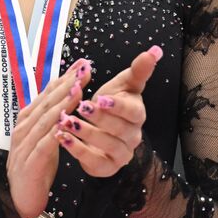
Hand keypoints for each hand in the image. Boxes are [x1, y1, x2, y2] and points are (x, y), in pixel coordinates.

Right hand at [6, 57, 90, 217]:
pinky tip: (67, 123)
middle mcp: (24, 129)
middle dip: (67, 84)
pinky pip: (45, 145)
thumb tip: (67, 95)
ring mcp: (25, 145)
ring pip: (46, 120)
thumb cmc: (36, 166)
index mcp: (27, 120)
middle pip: (47, 102)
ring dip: (63, 103)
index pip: (47, 94)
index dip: (64, 78)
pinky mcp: (31, 163)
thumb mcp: (44, 137)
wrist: (19, 197)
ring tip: (78, 89)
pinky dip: (56, 133)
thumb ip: (51, 118)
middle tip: (84, 69)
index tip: (81, 64)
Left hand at [54, 45, 160, 176]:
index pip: (133, 112)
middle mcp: (133, 136)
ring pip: (107, 146)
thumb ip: (138, 70)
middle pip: (120, 130)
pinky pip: (93, 162)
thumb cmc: (113, 104)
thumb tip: (155, 50)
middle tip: (81, 107)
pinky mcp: (106, 168)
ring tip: (66, 121)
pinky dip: (76, 150)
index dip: (118, 106)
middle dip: (99, 118)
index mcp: (137, 115)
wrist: (103, 132)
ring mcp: (121, 154)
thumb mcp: (124, 85)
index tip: (102, 98)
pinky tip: (62, 137)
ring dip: (86, 133)